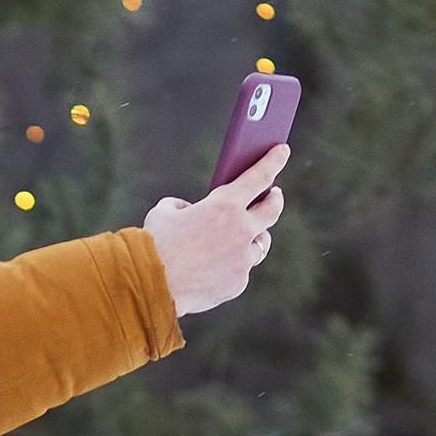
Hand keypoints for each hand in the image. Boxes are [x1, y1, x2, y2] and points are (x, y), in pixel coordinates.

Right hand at [144, 142, 288, 318]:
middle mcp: (241, 231)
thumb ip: (183, 207)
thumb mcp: (164, 212)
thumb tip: (190, 213)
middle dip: (275, 199)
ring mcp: (242, 259)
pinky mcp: (238, 283)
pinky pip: (241, 269)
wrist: (152, 286)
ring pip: (260, 244)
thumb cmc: (154, 244)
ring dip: (255, 235)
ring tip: (249, 233)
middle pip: (272, 210)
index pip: (259, 176)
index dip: (273, 160)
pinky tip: (220, 264)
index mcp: (224, 205)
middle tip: (275, 194)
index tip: (282, 150)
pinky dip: (232, 264)